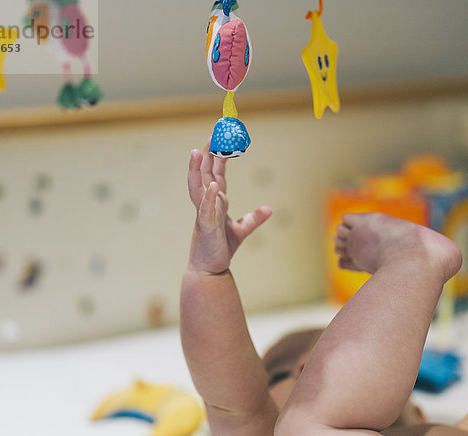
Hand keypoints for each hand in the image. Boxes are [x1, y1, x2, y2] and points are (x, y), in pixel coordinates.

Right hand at [187, 144, 271, 273]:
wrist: (210, 270)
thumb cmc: (220, 248)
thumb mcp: (241, 230)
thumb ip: (253, 219)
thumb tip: (269, 209)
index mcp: (216, 201)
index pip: (216, 172)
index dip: (219, 155)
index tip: (222, 137)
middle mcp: (207, 203)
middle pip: (205, 173)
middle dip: (207, 153)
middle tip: (212, 133)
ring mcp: (204, 213)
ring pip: (198, 187)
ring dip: (197, 170)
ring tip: (198, 152)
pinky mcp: (205, 227)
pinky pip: (206, 209)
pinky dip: (209, 197)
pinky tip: (213, 184)